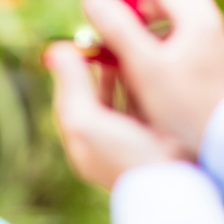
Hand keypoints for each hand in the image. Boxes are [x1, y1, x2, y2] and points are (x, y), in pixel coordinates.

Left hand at [45, 42, 185, 188]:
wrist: (171, 186)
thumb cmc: (123, 156)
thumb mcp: (86, 120)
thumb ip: (71, 84)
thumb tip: (52, 50)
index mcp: (81, 138)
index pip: (70, 94)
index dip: (73, 67)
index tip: (80, 40)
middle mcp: (103, 138)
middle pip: (96, 93)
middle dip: (99, 67)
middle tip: (105, 38)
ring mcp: (130, 137)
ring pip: (120, 95)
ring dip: (122, 71)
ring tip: (126, 44)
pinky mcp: (154, 134)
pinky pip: (143, 101)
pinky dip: (142, 82)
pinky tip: (149, 62)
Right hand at [83, 0, 223, 154]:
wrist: (220, 151)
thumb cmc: (181, 108)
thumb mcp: (143, 65)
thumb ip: (116, 29)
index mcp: (200, 23)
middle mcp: (213, 33)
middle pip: (177, 2)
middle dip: (144, 1)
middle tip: (117, 6)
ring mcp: (215, 54)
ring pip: (181, 24)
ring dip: (152, 22)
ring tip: (125, 32)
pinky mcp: (212, 74)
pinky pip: (184, 44)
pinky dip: (160, 41)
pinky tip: (143, 61)